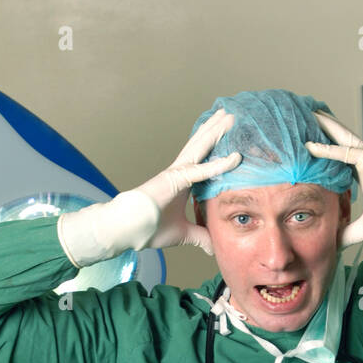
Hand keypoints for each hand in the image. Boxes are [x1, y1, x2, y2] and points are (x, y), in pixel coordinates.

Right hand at [137, 108, 240, 254]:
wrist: (128, 229)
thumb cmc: (149, 228)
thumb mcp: (184, 234)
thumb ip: (200, 236)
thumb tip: (213, 247)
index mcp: (181, 182)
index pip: (203, 160)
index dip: (215, 148)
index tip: (228, 138)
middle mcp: (180, 172)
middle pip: (202, 145)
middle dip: (216, 129)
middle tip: (231, 115)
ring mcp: (177, 173)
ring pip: (201, 147)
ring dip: (216, 132)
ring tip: (230, 116)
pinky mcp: (174, 179)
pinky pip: (200, 171)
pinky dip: (218, 165)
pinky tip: (234, 158)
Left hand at [305, 109, 362, 244]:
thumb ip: (347, 234)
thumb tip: (332, 246)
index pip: (337, 160)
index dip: (322, 154)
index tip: (305, 150)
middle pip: (338, 143)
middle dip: (322, 131)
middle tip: (305, 119)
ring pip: (340, 139)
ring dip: (324, 128)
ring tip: (309, 114)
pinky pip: (345, 152)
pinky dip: (328, 149)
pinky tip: (311, 146)